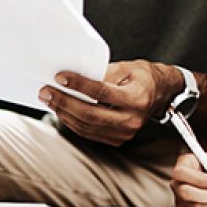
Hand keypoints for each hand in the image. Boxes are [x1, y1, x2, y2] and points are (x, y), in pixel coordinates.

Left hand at [38, 60, 180, 144]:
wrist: (160, 94)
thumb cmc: (144, 77)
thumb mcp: (127, 67)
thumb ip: (103, 72)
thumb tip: (75, 74)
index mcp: (137, 98)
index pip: (102, 92)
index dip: (79, 85)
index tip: (60, 77)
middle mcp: (132, 120)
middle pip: (91, 114)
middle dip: (64, 102)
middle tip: (46, 91)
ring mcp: (125, 133)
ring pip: (87, 127)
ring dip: (64, 113)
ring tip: (50, 99)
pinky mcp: (117, 139)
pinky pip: (89, 133)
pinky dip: (72, 122)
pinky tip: (62, 110)